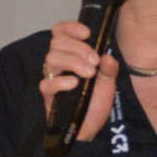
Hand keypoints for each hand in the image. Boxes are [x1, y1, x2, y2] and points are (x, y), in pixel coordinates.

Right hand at [40, 19, 118, 142]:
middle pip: (57, 42)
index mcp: (71, 54)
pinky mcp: (48, 95)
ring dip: (73, 62)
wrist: (89, 128)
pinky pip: (47, 83)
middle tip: (94, 62)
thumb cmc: (94, 103)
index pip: (60, 31)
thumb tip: (108, 57)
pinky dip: (61, 81)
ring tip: (89, 74)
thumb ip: (109, 69)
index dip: (70, 27)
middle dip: (79, 48)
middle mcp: (60, 63)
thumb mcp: (107, 84)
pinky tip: (74, 84)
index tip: (86, 33)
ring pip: (52, 58)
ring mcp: (52, 78)